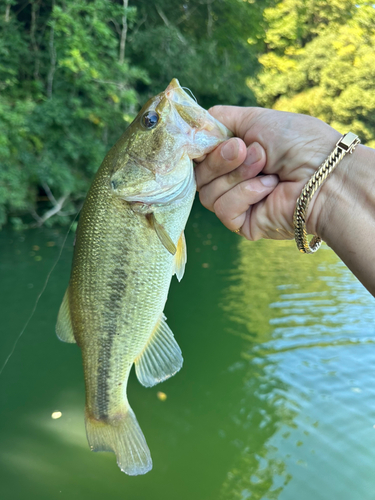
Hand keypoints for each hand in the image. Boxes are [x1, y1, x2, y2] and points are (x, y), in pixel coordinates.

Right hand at [195, 106, 340, 240]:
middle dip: (222, 160)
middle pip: (198, 175)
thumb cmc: (298, 142)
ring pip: (207, 193)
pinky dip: (245, 195)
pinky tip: (268, 189)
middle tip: (253, 151)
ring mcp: (237, 202)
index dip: (198, 148)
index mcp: (233, 155)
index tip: (207, 138)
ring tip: (267, 169)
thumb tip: (188, 128)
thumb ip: (217, 120)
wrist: (324, 172)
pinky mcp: (243, 223)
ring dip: (238, 176)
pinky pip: (223, 209)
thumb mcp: (254, 118)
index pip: (198, 156)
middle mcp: (232, 178)